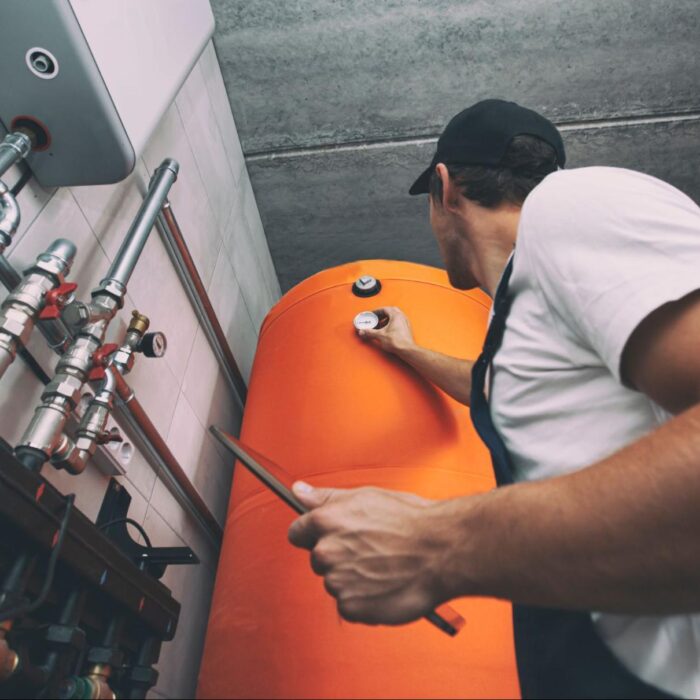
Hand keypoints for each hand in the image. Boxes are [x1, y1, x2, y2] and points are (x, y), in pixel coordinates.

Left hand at [287, 481, 447, 624]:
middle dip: (338, 555)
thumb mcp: (366, 497)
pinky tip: (384, 585)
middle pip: (318, 558)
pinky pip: (348, 605)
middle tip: (370, 549)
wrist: (442, 551)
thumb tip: (298, 490)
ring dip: (352, 579)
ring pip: (335, 582)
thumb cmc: (410, 521)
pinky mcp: (351, 607)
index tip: (332, 536)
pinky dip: (363, 600)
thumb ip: (326, 497)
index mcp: (326, 521)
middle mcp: (327, 551)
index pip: (297, 532)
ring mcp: (338, 582)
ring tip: (383, 567)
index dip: (314, 533)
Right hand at [357, 306, 414, 354]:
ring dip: (386, 320)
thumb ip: (370, 332)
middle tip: (376, 318)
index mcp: (396, 315)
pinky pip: (397, 322)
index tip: (372, 314)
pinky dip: (391, 324)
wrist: (407, 350)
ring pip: (394, 317)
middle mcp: (402, 317)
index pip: (385, 309)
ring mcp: (405, 323)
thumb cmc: (397, 341)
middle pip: (390, 311)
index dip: (376, 311)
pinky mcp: (406, 329)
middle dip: (382, 315)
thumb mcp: (380, 335)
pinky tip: (387, 330)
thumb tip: (363, 331)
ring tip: (380, 325)